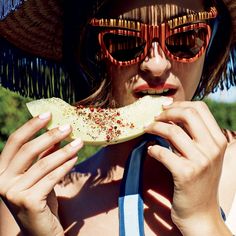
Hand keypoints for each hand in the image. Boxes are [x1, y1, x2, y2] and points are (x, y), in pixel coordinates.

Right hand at [0, 112, 82, 235]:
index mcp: (2, 170)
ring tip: (79, 142)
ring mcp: (13, 192)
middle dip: (50, 135)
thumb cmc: (40, 198)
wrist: (40, 230)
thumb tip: (56, 134)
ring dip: (64, 150)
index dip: (31, 126)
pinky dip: (66, 165)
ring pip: (43, 164)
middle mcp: (2, 180)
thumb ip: (44, 155)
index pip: (15, 142)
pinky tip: (76, 158)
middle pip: (28, 150)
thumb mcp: (40, 174)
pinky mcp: (28, 202)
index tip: (48, 114)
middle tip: (69, 126)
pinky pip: (52, 177)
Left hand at [145, 101, 230, 234]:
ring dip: (154, 127)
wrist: (200, 213)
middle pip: (188, 114)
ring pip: (172, 130)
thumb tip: (170, 115)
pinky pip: (162, 152)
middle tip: (153, 118)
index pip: (200, 108)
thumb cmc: (199, 181)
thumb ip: (192, 135)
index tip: (164, 108)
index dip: (179, 104)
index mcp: (218, 140)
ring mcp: (201, 161)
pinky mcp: (185, 174)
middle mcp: (213, 148)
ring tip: (146, 130)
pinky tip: (150, 150)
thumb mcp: (203, 155)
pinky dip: (152, 149)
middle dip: (166, 112)